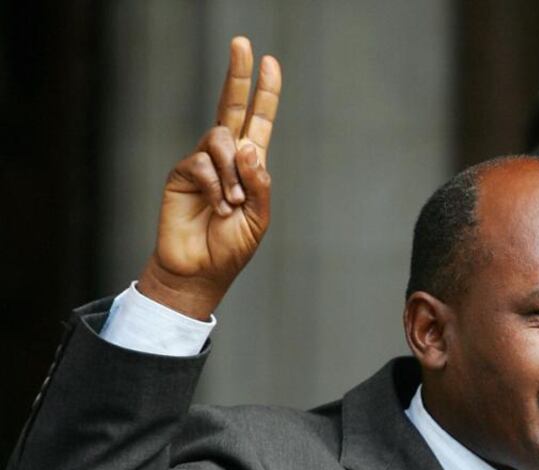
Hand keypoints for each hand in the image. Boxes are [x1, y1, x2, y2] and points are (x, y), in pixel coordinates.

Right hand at [138, 37, 281, 319]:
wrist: (199, 271)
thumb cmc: (231, 247)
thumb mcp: (259, 219)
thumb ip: (261, 184)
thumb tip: (249, 147)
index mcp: (251, 165)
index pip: (259, 121)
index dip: (266, 92)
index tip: (270, 62)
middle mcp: (227, 158)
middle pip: (232, 107)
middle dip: (238, 75)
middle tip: (241, 42)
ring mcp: (203, 163)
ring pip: (220, 139)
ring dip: (233, 171)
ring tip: (233, 204)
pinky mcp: (182, 173)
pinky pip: (202, 162)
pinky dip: (216, 185)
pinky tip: (217, 207)